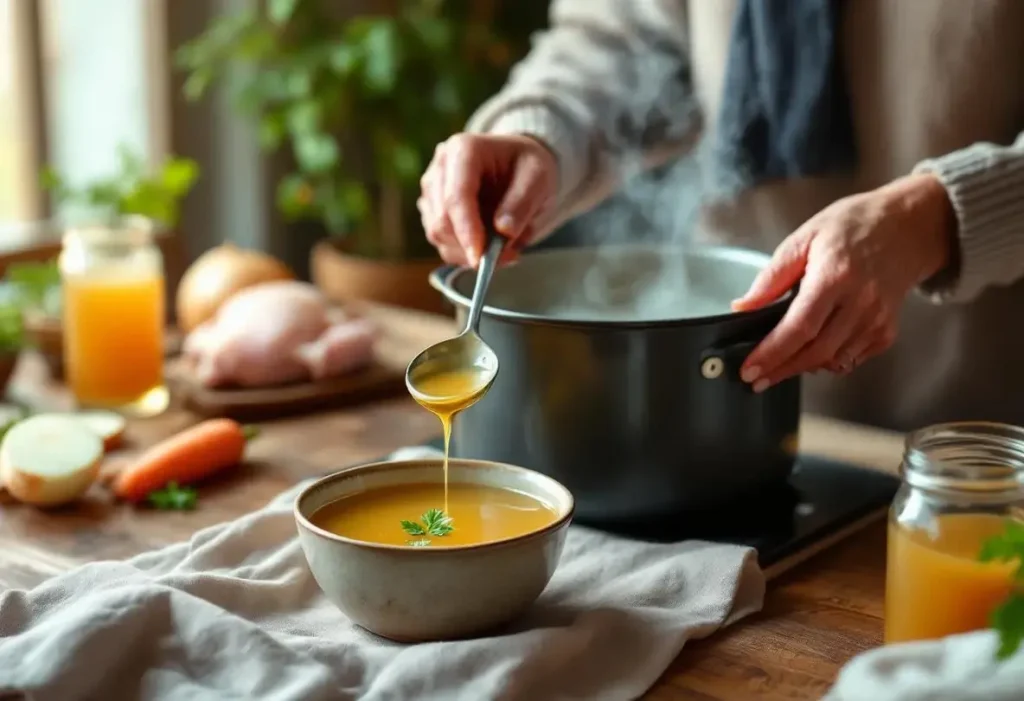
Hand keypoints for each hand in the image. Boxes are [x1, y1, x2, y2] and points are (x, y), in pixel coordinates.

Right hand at [418, 133, 558, 267]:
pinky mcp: (432, 211)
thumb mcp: (538, 178)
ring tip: (506, 247)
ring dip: (470, 252)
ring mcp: (432, 190)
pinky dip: (467, 253)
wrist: (518, 165)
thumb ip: (522, 203)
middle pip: (442, 220)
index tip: (481, 257)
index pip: (457, 196)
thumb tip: (504, 232)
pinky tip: (491, 245)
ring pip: (438, 236)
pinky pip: (443, 243)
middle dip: (472, 246)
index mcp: (464, 150)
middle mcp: (440, 167)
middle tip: (510, 254)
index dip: (466, 230)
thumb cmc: (528, 166)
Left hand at [731, 174, 955, 391]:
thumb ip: (772, 276)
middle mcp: (861, 302)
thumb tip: (743, 307)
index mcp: (835, 276)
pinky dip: (829, 362)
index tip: (748, 370)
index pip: (799, 327)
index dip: (771, 353)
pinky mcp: (887, 330)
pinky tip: (812, 353)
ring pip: (834, 360)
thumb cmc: (853, 226)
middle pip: (816, 352)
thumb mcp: (805, 238)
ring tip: (777, 366)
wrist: (908, 226)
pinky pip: (853, 358)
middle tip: (754, 379)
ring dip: (802, 368)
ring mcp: (878, 319)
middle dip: (780, 370)